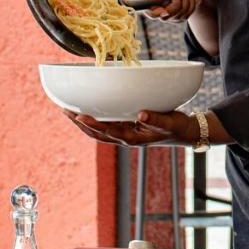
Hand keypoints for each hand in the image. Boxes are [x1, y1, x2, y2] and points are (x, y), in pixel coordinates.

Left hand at [63, 109, 196, 146]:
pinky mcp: (126, 129)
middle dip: (80, 124)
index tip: (79, 115)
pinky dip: (94, 120)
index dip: (93, 124)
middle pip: (96, 133)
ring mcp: (124, 134)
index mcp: (133, 138)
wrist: (184, 132)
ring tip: (69, 111)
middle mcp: (125, 138)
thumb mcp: (169, 121)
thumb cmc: (176, 127)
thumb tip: (141, 114)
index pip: (108, 132)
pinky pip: (105, 126)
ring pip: (98, 131)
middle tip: (65, 111)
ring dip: (83, 123)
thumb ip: (156, 118)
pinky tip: (87, 111)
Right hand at [143, 0, 207, 21]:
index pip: (147, 9)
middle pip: (163, 15)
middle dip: (176, 4)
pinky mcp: (177, 17)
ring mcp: (167, 13)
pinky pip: (185, 16)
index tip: (165, 10)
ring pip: (176, 16)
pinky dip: (190, 5)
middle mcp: (156, 5)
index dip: (155, 12)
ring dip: (185, 2)